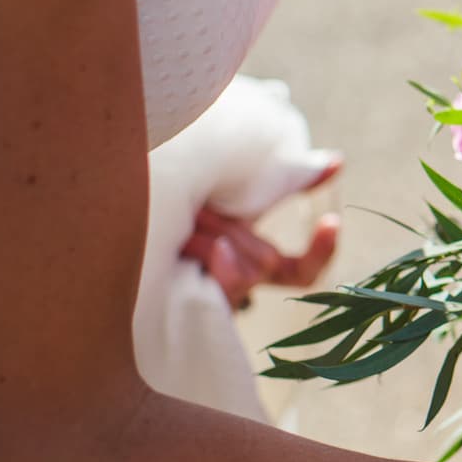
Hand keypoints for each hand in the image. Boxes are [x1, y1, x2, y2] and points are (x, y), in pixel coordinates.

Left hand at [179, 160, 341, 308]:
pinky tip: (208, 244)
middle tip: (205, 209)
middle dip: (240, 232)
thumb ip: (286, 180)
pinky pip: (228, 283)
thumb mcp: (238, 193)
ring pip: (250, 268)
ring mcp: (216, 293)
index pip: (302, 271)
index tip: (331, 219)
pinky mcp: (194, 302)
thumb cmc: (184, 207)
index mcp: (254, 261)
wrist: (125, 223)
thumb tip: (336, 158)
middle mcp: (238, 282)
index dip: (322, 250)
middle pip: (268, 261)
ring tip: (187, 219)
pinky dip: (222, 260)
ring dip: (219, 237)